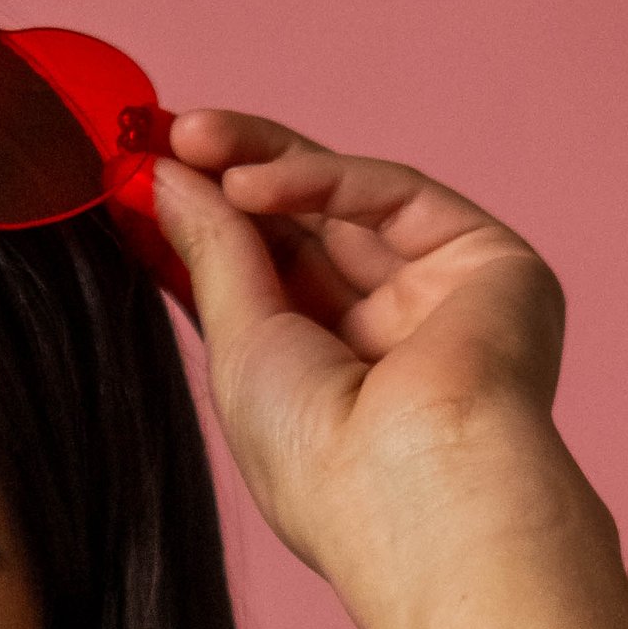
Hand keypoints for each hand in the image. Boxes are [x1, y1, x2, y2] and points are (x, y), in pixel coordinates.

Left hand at [151, 115, 571, 619]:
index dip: (204, 220)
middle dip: (228, 176)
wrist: (413, 494)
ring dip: (262, 161)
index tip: (139, 175)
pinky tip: (245, 182)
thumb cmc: (318, 464)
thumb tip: (166, 177)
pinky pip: (393, 196)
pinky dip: (319, 179)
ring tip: (186, 140)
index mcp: (329, 381)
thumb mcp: (239, 348)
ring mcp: (442, 296)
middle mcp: (389, 337)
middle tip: (158, 135)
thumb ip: (211, 253)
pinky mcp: (488, 262)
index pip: (264, 276)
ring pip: (346, 201)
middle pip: (303, 228)